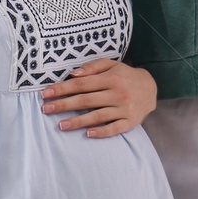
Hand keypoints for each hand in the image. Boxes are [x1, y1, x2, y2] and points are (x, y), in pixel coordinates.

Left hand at [41, 58, 156, 136]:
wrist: (151, 88)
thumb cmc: (125, 76)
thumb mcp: (111, 65)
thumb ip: (92, 67)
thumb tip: (73, 74)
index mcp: (110, 78)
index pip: (81, 84)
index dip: (62, 89)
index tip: (46, 94)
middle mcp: (117, 93)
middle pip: (86, 100)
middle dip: (64, 105)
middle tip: (46, 109)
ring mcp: (124, 109)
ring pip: (97, 116)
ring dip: (78, 121)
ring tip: (61, 126)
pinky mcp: (130, 122)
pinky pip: (114, 128)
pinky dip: (101, 132)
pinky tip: (88, 134)